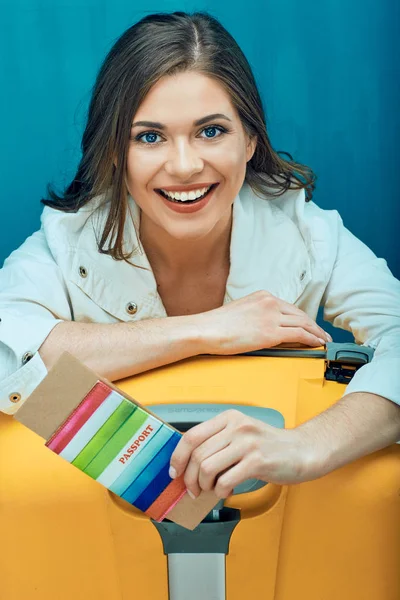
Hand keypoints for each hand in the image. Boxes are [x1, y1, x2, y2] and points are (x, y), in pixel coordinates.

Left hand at [169, 409, 319, 498]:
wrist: (302, 450)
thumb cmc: (269, 446)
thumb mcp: (241, 434)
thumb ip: (218, 443)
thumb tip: (189, 465)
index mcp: (229, 418)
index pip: (191, 435)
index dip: (178, 456)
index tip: (175, 471)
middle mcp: (236, 427)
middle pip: (197, 454)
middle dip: (190, 478)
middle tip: (193, 490)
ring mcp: (247, 443)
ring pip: (207, 468)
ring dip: (204, 486)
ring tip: (211, 490)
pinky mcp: (257, 461)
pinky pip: (225, 480)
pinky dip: (220, 492)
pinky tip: (227, 491)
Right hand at [195, 291, 331, 354]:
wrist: (207, 330)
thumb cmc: (217, 325)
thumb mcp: (241, 312)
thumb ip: (256, 315)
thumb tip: (264, 328)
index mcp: (262, 296)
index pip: (289, 307)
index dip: (302, 318)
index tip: (309, 326)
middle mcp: (270, 302)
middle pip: (300, 314)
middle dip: (313, 325)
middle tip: (322, 335)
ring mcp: (272, 316)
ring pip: (303, 323)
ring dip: (316, 333)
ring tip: (323, 341)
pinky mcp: (271, 332)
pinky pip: (300, 334)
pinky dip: (312, 339)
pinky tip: (317, 344)